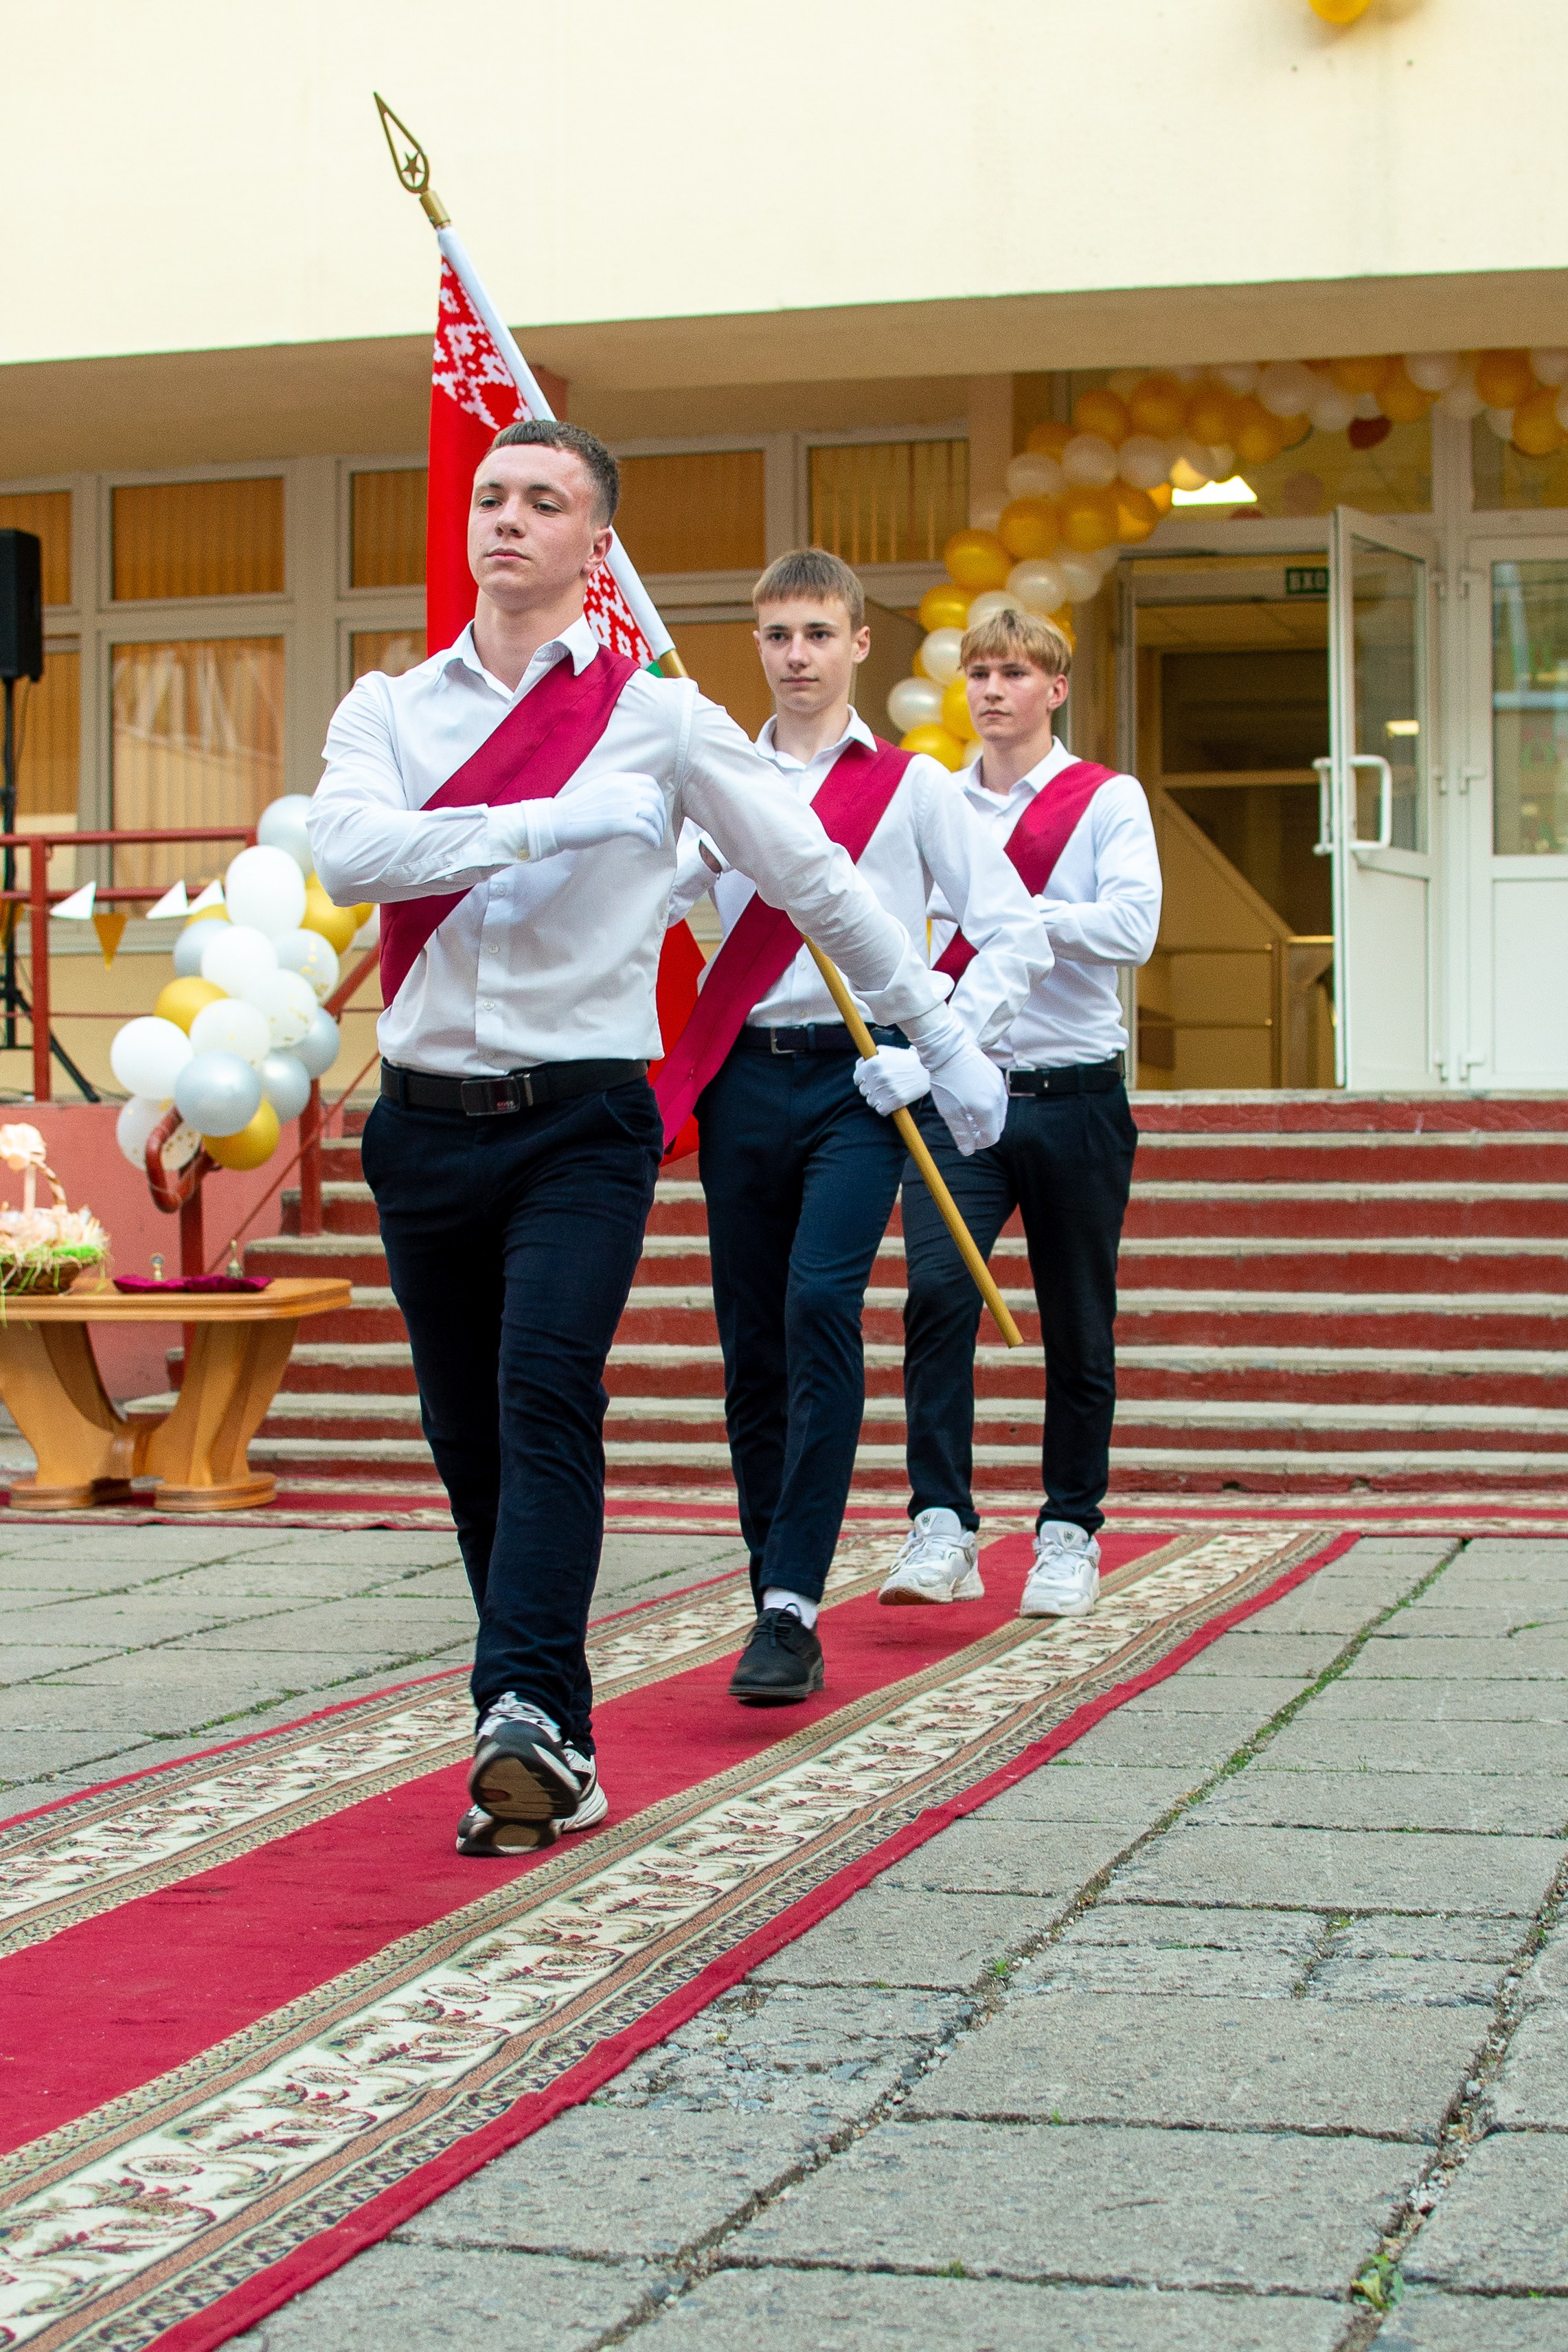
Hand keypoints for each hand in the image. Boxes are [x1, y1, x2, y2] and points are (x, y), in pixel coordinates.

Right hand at [550, 772, 667, 854]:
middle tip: (658, 828)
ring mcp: (622, 804)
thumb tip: (631, 804)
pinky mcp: (620, 823)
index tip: (657, 811)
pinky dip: (653, 839)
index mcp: (617, 779)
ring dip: (658, 829)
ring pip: (654, 814)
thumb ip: (616, 792)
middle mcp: (622, 788)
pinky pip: (647, 830)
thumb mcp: (598, 791)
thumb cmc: (574, 811)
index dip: (658, 798)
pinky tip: (651, 845)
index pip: (649, 783)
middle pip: (655, 799)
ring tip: (655, 839)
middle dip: (661, 815)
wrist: (558, 822)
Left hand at [853, 1046, 930, 1116]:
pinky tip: (890, 1101)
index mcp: (874, 1064)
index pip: (857, 1078)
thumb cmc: (904, 1060)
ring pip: (871, 1102)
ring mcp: (886, 1090)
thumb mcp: (887, 1051)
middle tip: (881, 1086)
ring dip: (877, 1099)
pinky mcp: (895, 1102)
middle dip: (870, 1089)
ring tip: (887, 1093)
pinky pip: (880, 1110)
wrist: (925, 1070)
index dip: (863, 1080)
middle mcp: (878, 1077)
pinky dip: (884, 1108)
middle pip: (863, 1091)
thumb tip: (859, 1064)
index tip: (869, 1080)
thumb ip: (870, 1056)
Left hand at [902, 1002, 1006, 1155]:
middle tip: (967, 1128)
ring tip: (968, 1113)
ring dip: (987, 1118)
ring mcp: (999, 1086)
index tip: (967, 1141)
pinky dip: (989, 1103)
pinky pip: (998, 1097)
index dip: (979, 1143)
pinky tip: (973, 1098)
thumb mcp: (949, 1112)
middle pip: (998, 1126)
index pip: (991, 1137)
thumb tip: (968, 1151)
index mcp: (987, 1110)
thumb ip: (961, 1134)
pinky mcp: (997, 1076)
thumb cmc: (946, 1082)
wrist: (948, 1051)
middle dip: (984, 1131)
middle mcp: (998, 1099)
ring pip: (999, 1112)